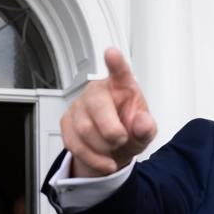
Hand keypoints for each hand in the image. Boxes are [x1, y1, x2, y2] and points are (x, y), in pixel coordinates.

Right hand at [61, 48, 156, 177]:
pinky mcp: (66, 122)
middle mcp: (98, 92)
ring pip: (84, 129)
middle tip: (121, 139)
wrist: (114, 151)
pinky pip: (74, 143)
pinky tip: (104, 160)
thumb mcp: (145, 132)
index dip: (116, 63)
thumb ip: (146, 128)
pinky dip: (92, 158)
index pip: (119, 72)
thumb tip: (143, 122)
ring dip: (102, 147)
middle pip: (97, 105)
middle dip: (111, 130)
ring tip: (113, 149)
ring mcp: (79, 106)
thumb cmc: (131, 132)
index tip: (112, 53)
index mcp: (122, 87)